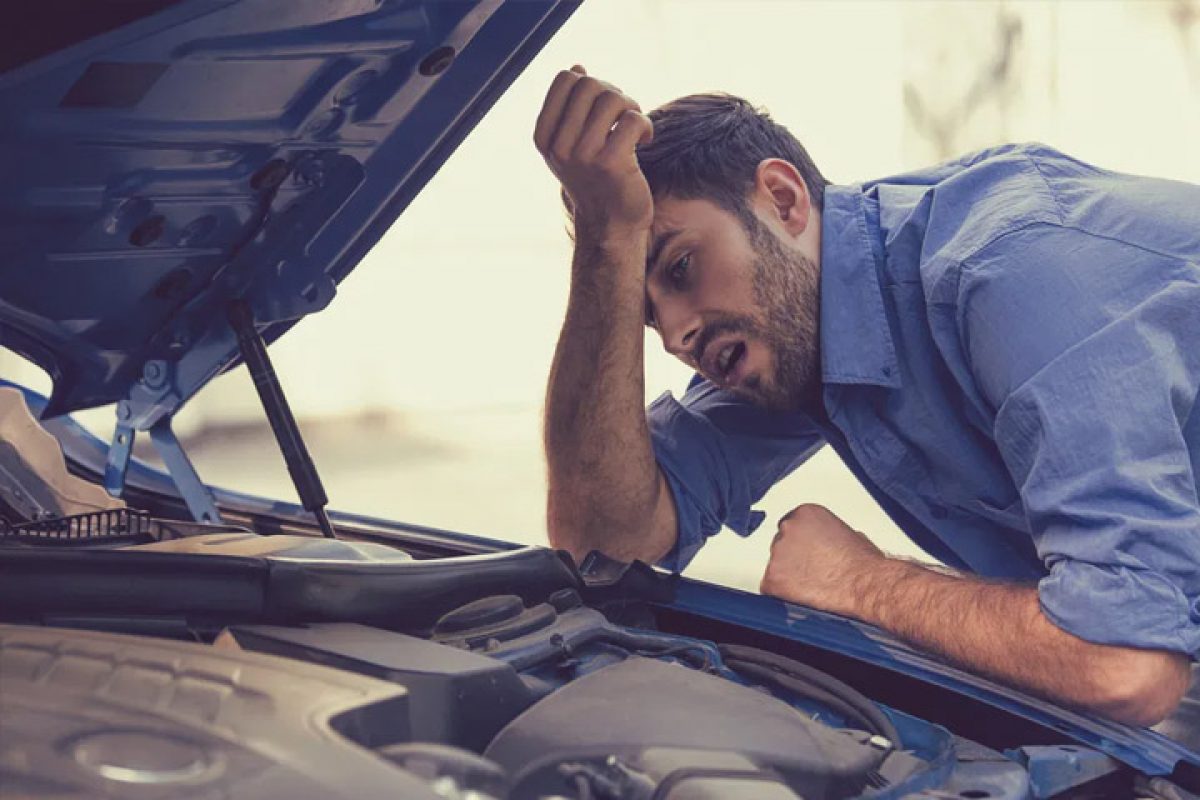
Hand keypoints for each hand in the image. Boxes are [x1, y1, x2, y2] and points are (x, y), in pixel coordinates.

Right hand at [533, 66, 653, 236]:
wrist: (610, 224)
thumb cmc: (597, 179)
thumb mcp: (574, 143)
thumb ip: (571, 108)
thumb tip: (576, 69)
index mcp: (545, 137)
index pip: (564, 79)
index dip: (589, 83)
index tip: (601, 107)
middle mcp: (559, 146)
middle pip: (590, 84)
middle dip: (613, 93)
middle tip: (623, 116)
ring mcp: (583, 155)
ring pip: (613, 98)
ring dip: (631, 107)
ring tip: (634, 127)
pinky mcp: (611, 163)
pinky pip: (633, 120)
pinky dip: (645, 125)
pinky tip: (645, 140)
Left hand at [760, 504, 885, 617]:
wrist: (864, 584)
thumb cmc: (862, 563)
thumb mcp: (849, 534)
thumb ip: (828, 534)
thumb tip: (827, 544)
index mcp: (805, 513)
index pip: (791, 528)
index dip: (801, 546)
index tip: (808, 557)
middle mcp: (787, 528)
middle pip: (780, 547)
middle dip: (792, 561)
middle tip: (812, 574)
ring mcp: (777, 553)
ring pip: (775, 568)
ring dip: (788, 578)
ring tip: (813, 587)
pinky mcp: (772, 579)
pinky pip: (771, 590)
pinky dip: (783, 596)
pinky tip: (804, 597)